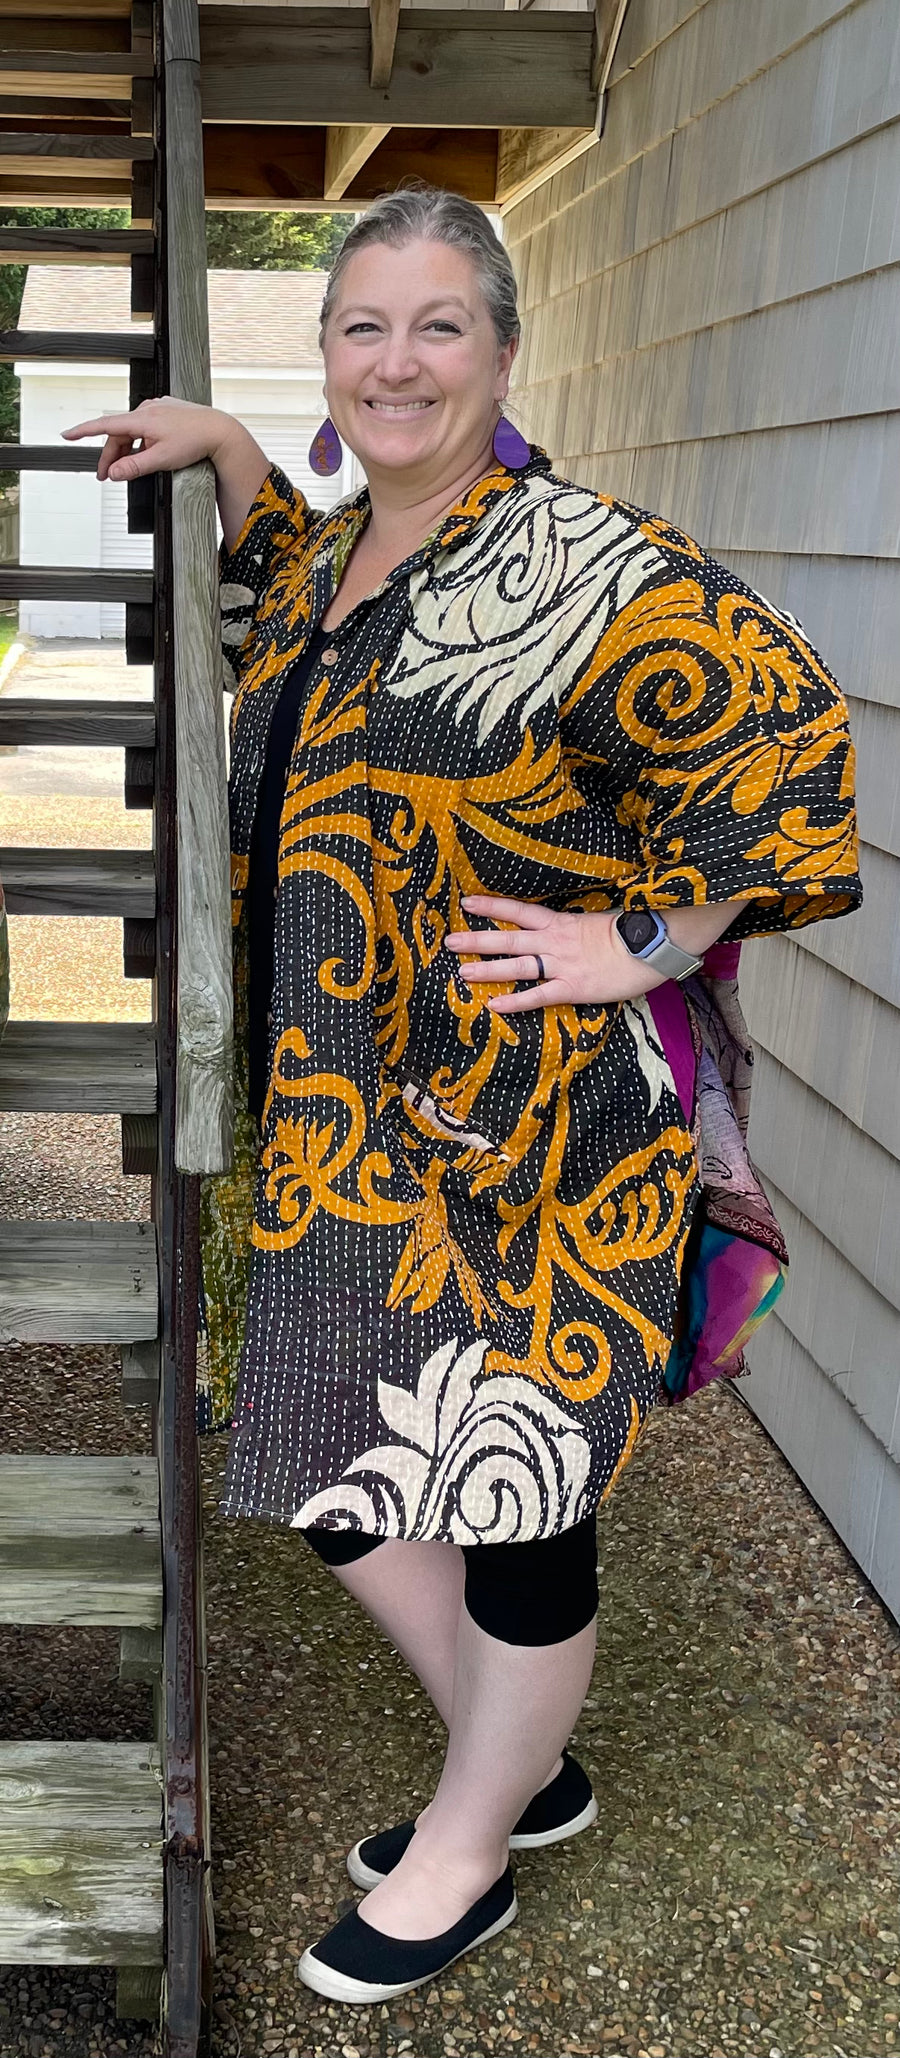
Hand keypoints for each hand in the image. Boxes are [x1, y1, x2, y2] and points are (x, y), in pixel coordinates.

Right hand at [62, 395, 246, 482]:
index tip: (66, 435)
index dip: (83, 431)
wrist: (219, 432)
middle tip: (106, 477)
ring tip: (132, 468)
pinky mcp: (166, 412)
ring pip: (133, 432)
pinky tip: (150, 453)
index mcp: (141, 419)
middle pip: (119, 434)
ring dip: (128, 450)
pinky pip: (146, 428)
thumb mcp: (162, 459)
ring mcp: (157, 409)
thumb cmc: (195, 442)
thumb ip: (135, 467)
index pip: (104, 425)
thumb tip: (114, 473)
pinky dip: (142, 442)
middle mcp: (146, 409)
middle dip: (112, 456)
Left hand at [445, 895, 663, 1014]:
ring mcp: (562, 965)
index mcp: (562, 923)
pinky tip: (493, 1005)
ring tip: (462, 972)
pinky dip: (515, 1001)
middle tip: (449, 941)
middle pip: (509, 939)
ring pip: (517, 966)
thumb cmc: (632, 933)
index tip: (467, 902)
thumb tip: (566, 931)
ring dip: (488, 969)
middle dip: (477, 940)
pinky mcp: (573, 987)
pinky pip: (538, 996)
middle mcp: (555, 942)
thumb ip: (577, 929)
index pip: (519, 911)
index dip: (492, 906)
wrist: (653, 944)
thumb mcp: (599, 923)